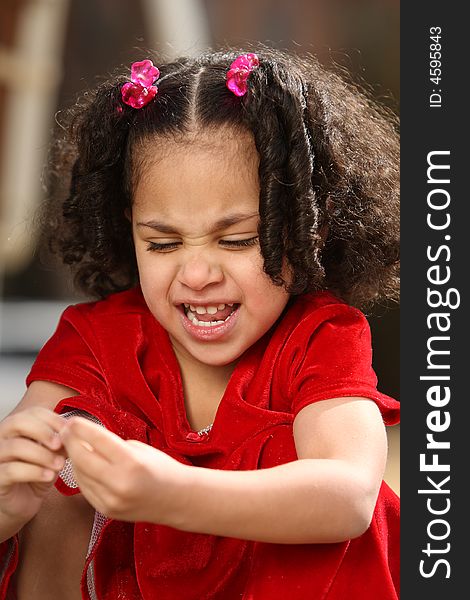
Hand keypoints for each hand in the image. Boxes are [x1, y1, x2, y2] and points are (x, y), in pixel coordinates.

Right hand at [0, 407, 65, 521]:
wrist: (22, 503)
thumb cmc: (37, 474)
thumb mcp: (53, 454)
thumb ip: (61, 442)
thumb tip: (76, 431)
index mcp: (17, 428)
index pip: (33, 412)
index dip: (53, 419)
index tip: (69, 429)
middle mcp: (2, 438)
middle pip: (18, 422)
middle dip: (43, 431)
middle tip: (59, 444)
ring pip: (16, 447)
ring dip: (43, 454)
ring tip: (59, 465)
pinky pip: (12, 470)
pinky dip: (35, 471)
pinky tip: (49, 476)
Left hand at [60, 417, 191, 524]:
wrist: (176, 499)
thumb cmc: (162, 468)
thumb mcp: (140, 449)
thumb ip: (113, 445)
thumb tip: (86, 439)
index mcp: (131, 462)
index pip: (98, 440)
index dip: (82, 428)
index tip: (72, 419)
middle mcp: (119, 483)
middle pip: (82, 458)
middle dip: (71, 442)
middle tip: (65, 431)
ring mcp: (111, 500)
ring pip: (80, 475)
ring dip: (74, 459)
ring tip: (73, 446)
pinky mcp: (107, 511)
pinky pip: (86, 489)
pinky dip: (82, 475)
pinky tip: (83, 465)